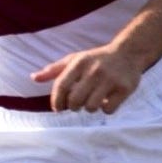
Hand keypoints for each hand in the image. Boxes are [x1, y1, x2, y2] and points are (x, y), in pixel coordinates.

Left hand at [31, 44, 145, 112]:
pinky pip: (108, 109)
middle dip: (73, 106)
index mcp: (79, 62)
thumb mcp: (74, 60)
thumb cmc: (96, 59)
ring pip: (91, 107)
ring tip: (93, 99)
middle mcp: (94, 70)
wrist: (128, 52)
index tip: (57, 108)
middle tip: (77, 104)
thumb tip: (33, 78)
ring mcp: (110, 80)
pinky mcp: (124, 88)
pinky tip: (107, 100)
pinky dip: (106, 109)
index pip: (61, 86)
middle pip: (75, 101)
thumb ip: (54, 70)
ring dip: (90, 108)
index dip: (56, 101)